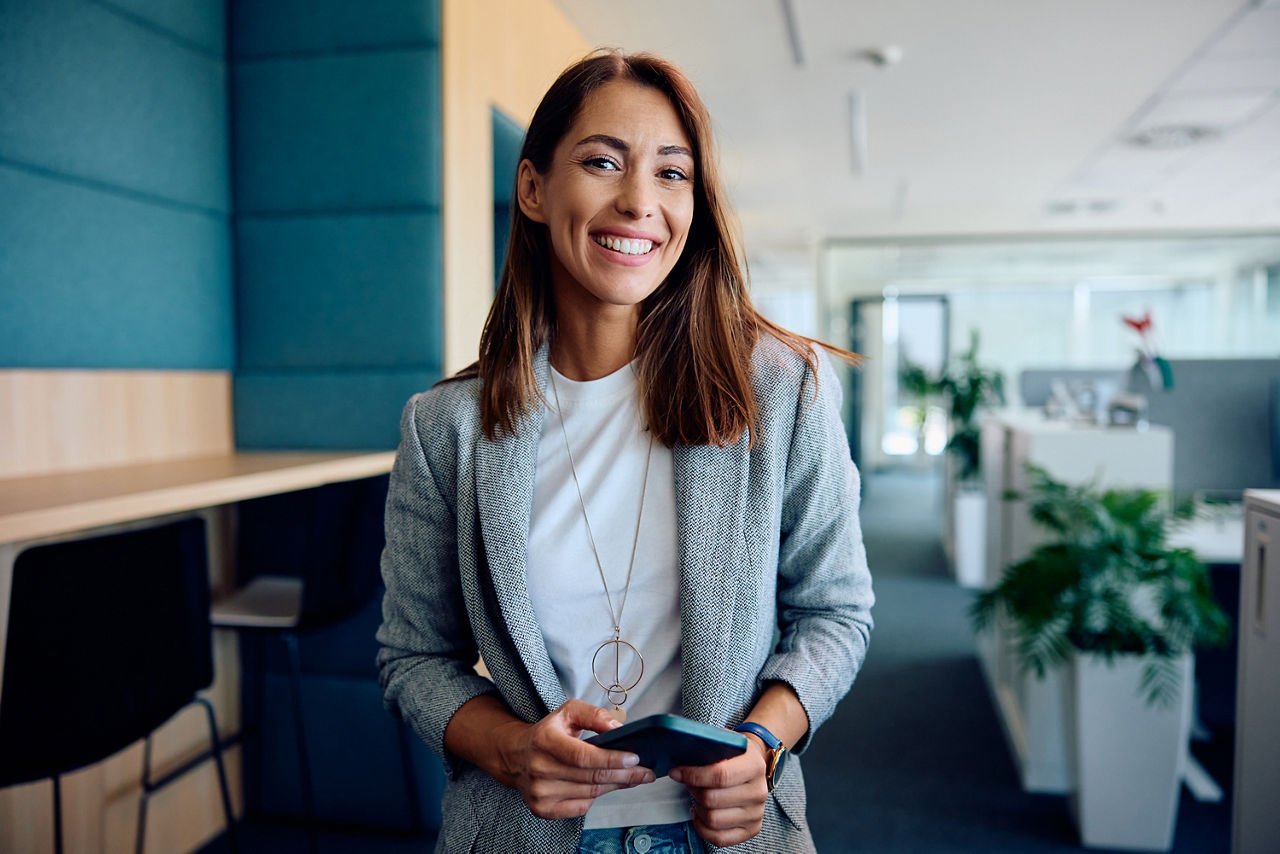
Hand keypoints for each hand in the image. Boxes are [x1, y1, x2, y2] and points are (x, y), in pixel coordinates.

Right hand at [493, 699, 655, 819]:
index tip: (635, 758)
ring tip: (634, 777)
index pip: (583, 756)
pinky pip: (580, 806)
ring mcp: (540, 793)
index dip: (611, 759)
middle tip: (646, 771)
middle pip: (591, 777)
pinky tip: (608, 786)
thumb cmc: (547, 733)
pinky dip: (598, 797)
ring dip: (616, 786)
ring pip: (589, 793)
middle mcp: (539, 769)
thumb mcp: (567, 712)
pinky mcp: (542, 809)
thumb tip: (617, 729)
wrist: (516, 756)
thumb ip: (594, 715)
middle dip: (624, 775)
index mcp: (545, 741)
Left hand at [670, 735, 768, 846]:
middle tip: (688, 783)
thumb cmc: (735, 754)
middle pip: (713, 799)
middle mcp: (758, 791)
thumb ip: (707, 746)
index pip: (720, 775)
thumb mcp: (725, 741)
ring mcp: (756, 812)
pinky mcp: (752, 828)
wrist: (754, 764)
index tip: (676, 773)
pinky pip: (720, 838)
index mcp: (754, 766)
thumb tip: (681, 752)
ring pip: (714, 820)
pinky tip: (699, 814)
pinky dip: (703, 828)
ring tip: (695, 797)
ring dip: (697, 808)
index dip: (693, 775)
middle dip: (693, 791)